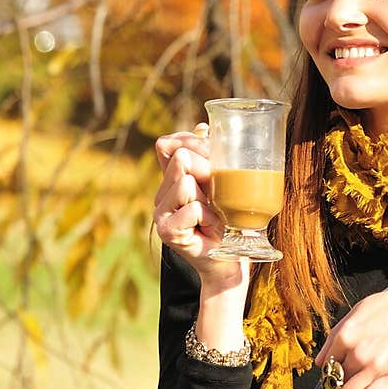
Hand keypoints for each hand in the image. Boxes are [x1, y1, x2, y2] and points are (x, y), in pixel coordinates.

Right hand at [153, 123, 249, 293]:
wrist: (227, 262)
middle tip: (219, 197)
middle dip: (208, 172)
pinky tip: (211, 231)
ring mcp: (160, 213)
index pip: (167, 145)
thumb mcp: (221, 186)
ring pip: (187, 184)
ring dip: (211, 201)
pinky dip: (211, 219)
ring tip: (215, 217)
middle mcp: (161, 194)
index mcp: (171, 180)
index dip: (189, 142)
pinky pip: (193, 209)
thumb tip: (203, 126)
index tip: (209, 151)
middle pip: (181, 160)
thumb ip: (209, 158)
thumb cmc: (227, 222)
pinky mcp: (166, 232)